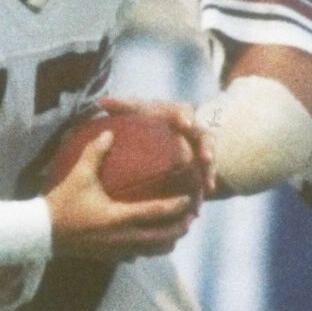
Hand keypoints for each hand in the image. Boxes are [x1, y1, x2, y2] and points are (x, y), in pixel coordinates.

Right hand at [43, 133, 196, 259]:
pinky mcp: (108, 257)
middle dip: (179, 228)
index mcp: (118, 217)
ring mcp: (116, 250)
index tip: (190, 199)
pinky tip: (151, 243)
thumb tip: (110, 132)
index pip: (155, 213)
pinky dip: (148, 250)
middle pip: (161, 237)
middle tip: (192, 217)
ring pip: (151, 250)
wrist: (41, 234)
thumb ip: (95, 153)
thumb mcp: (78, 175)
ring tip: (177, 232)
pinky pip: (136, 256)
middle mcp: (122, 237)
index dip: (176, 206)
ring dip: (167, 242)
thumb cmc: (61, 203)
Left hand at [96, 95, 214, 194]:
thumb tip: (102, 100)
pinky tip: (196, 210)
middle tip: (205, 158)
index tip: (184, 124)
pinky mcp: (200, 165)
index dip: (186, 118)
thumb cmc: (149, 116)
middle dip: (207, 147)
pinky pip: (203, 179)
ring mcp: (200, 148)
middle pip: (205, 137)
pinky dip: (201, 193)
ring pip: (208, 160)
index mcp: (179, 114)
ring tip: (207, 187)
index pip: (185, 112)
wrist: (171, 126)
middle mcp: (194, 130)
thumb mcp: (138, 110)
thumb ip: (123, 106)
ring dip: (209, 173)